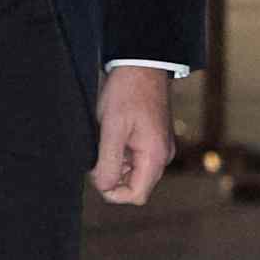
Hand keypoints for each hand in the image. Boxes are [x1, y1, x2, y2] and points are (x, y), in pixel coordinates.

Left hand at [91, 64, 175, 204]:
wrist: (142, 64)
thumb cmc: (128, 92)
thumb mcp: (112, 129)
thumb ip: (108, 162)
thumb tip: (103, 186)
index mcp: (155, 156)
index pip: (136, 195)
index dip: (112, 192)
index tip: (96, 173)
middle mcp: (163, 156)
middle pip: (136, 186)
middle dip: (114, 177)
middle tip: (98, 155)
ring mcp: (161, 148)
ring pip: (136, 173)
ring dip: (117, 165)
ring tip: (107, 141)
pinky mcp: (155, 140)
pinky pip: (138, 159)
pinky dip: (123, 155)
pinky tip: (114, 136)